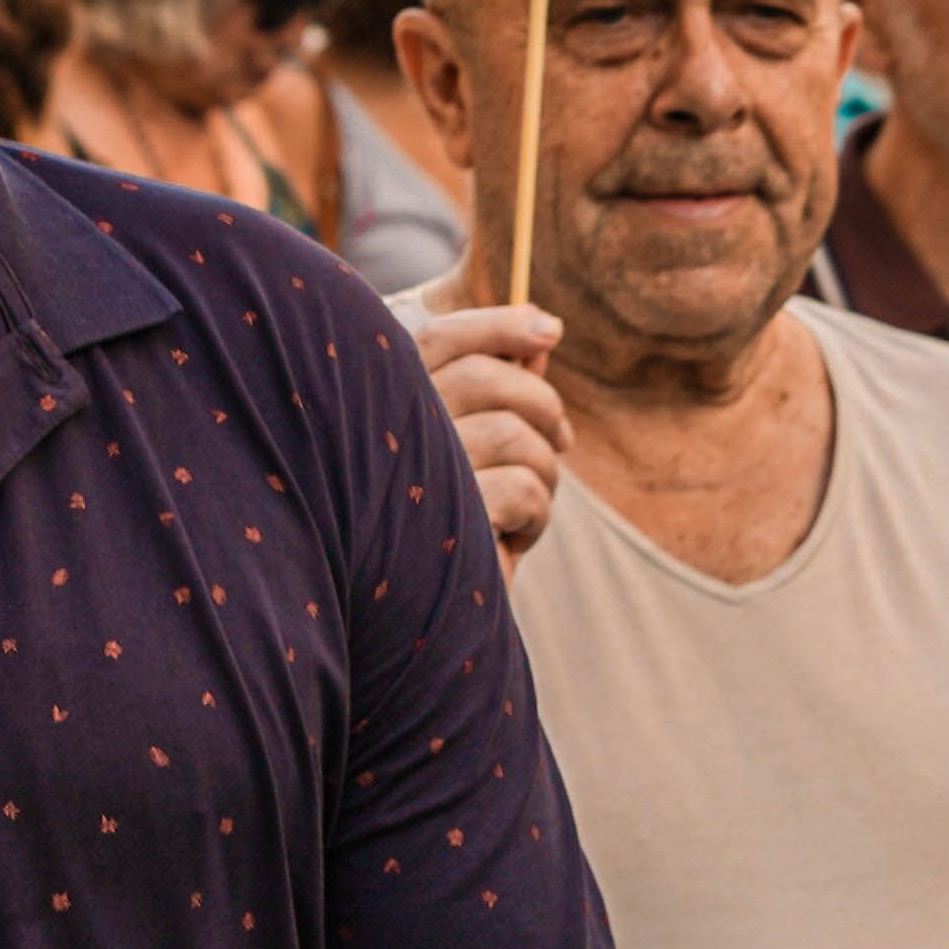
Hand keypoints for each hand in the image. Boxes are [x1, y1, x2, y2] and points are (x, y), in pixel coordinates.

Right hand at [401, 305, 568, 560]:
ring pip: (515, 434)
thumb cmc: (446, 527)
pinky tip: (516, 539)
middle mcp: (388, 433)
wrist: (420, 623)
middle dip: (543, 403)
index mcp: (385, 408)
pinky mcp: (447, 522)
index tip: (551, 331)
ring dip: (546, 470)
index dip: (499, 325)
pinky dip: (537, 515)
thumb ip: (497, 390)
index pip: (441, 338)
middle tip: (564, 438)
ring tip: (532, 502)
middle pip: (487, 377)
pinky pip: (524, 489)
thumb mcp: (471, 453)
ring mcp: (414, 476)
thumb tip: (541, 338)